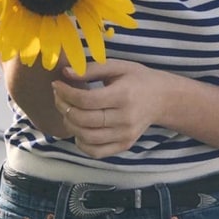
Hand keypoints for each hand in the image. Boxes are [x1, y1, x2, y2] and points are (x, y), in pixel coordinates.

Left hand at [52, 59, 167, 158]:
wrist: (162, 99)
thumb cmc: (138, 79)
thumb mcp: (118, 67)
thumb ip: (91, 69)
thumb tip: (65, 73)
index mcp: (123, 95)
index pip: (87, 100)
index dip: (66, 93)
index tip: (56, 85)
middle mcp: (125, 118)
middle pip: (84, 119)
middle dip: (64, 107)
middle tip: (58, 96)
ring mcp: (125, 135)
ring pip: (86, 137)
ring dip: (69, 124)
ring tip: (66, 111)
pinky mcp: (124, 146)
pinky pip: (96, 152)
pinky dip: (81, 143)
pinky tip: (78, 128)